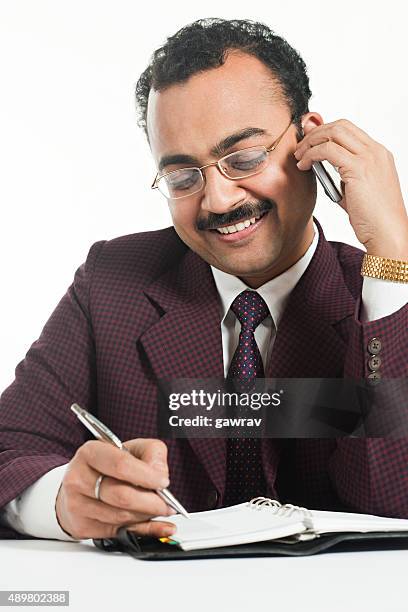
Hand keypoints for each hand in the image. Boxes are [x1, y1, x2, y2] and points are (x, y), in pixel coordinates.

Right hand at [55, 438, 176, 539]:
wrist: (80, 486)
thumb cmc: (108, 466)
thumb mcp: (131, 448)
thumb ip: (152, 453)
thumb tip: (160, 475)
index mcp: (90, 453)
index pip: (121, 465)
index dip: (147, 475)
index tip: (164, 482)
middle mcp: (79, 478)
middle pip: (122, 496)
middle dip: (151, 502)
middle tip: (167, 504)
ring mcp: (77, 505)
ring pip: (121, 517)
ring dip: (146, 515)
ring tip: (157, 509)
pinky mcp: (82, 526)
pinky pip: (120, 533)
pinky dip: (143, 530)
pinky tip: (157, 525)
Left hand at [294, 118, 407, 258]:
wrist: (388, 234)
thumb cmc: (373, 219)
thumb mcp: (355, 191)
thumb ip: (341, 176)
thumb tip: (321, 165)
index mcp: (378, 155)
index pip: (349, 130)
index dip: (325, 132)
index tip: (309, 141)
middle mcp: (375, 152)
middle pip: (340, 125)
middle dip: (315, 133)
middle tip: (300, 147)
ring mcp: (369, 158)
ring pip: (333, 133)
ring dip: (311, 142)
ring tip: (299, 157)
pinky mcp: (358, 169)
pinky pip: (327, 150)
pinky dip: (311, 155)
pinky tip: (304, 165)